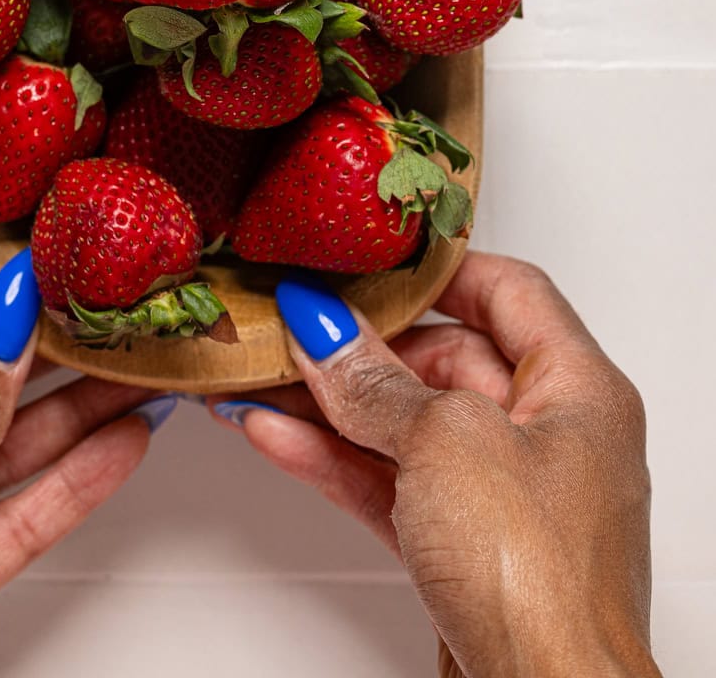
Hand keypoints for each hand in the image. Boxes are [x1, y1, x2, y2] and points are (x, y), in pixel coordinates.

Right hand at [208, 253, 660, 677]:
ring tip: (260, 376)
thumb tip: (323, 328)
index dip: (433, 270)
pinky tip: (275, 434)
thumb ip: (375, 380)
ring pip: (405, 427)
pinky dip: (335, 459)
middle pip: (446, 358)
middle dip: (361, 345)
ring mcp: (504, 500)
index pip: (508, 292)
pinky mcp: (464, 553)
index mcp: (578, 390)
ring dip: (330, 404)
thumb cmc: (539, 577)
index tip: (363, 261)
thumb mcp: (446, 441)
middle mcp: (550, 438)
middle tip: (292, 324)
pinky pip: (391, 484)